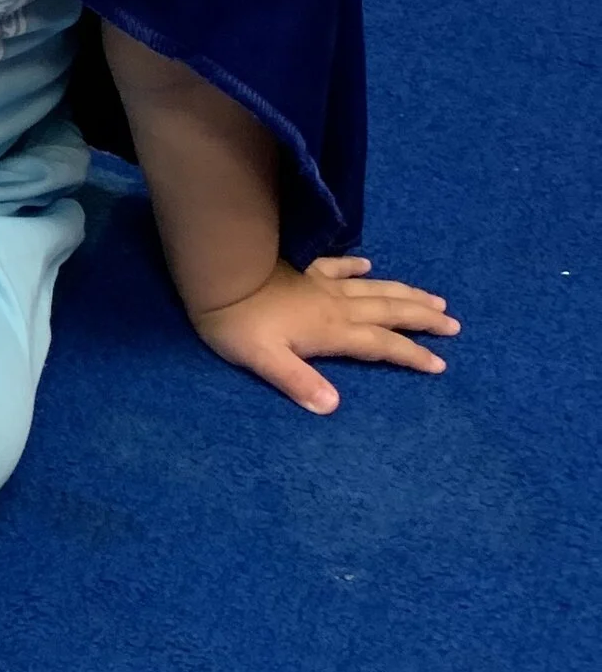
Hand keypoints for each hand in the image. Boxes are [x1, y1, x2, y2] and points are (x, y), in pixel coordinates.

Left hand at [191, 255, 457, 414]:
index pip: (381, 345)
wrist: (218, 275)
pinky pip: (338, 265)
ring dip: (406, 293)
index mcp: (332, 331)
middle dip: (423, 319)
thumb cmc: (237, 324)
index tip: (440, 363)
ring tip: (434, 298)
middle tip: (453, 324)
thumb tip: (332, 407)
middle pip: (390, 311)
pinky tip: (368, 264)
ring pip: (375, 288)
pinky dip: (357, 266)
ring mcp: (322, 283)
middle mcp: (336, 305)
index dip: (411, 355)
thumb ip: (299, 382)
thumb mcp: (264, 360)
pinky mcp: (305, 267)